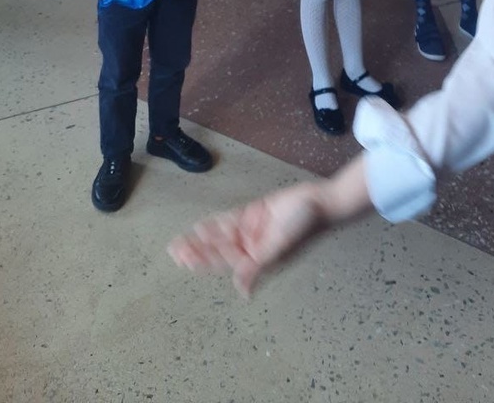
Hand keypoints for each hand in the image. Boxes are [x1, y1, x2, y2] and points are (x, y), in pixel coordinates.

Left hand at [168, 182, 325, 295]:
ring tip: (181, 242)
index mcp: (258, 259)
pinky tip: (201, 227)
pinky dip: (216, 224)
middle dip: (197, 251)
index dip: (204, 260)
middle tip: (173, 251)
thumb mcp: (280, 247)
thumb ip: (258, 266)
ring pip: (221, 236)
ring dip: (202, 239)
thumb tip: (241, 291)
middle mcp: (252, 247)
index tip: (184, 261)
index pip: (224, 262)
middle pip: (219, 250)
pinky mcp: (255, 213)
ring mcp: (253, 230)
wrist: (320, 202)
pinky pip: (231, 220)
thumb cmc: (303, 226)